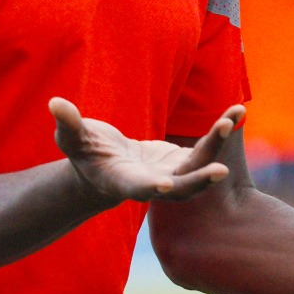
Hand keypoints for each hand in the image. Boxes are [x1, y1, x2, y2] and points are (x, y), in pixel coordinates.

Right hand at [50, 97, 240, 204]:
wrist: (107, 165)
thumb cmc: (84, 153)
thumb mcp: (73, 139)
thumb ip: (68, 124)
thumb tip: (55, 104)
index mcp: (124, 183)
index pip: (139, 189)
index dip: (151, 189)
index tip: (165, 187)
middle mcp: (154, 185)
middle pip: (182, 187)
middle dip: (200, 179)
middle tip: (221, 170)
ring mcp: (173, 175)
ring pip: (201, 165)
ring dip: (218, 144)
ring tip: (233, 117)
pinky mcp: (185, 161)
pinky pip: (209, 148)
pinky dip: (222, 132)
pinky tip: (238, 110)